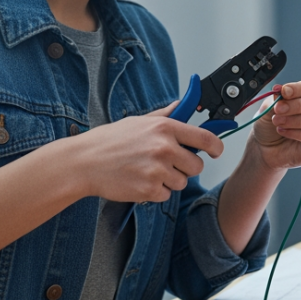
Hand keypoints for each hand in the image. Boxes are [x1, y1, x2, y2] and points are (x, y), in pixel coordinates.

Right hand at [73, 101, 224, 202]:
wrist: (84, 162)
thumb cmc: (110, 141)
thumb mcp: (139, 121)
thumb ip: (165, 115)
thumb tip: (183, 104)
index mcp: (165, 128)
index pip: (206, 139)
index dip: (216, 147)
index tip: (216, 151)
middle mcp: (164, 148)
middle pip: (196, 166)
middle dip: (185, 167)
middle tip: (166, 163)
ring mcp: (157, 170)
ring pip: (181, 182)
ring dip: (169, 180)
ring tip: (147, 170)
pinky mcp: (149, 189)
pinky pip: (166, 195)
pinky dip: (155, 192)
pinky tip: (139, 181)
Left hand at [250, 81, 300, 169]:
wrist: (266, 149)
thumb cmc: (271, 126)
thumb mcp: (270, 108)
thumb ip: (277, 99)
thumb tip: (280, 89)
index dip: (298, 89)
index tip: (283, 91)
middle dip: (296, 105)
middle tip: (278, 109)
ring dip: (297, 121)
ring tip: (278, 122)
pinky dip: (298, 134)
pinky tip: (284, 132)